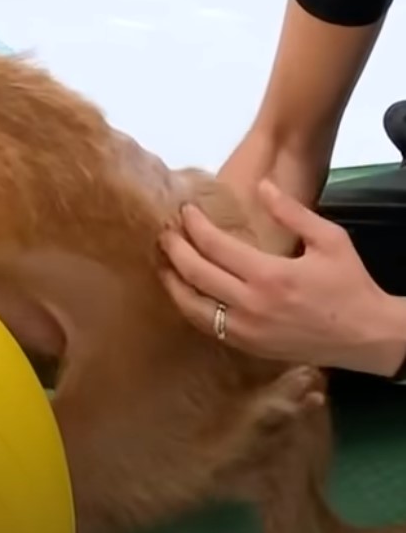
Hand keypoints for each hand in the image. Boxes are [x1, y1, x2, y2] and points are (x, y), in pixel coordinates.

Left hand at [160, 178, 405, 374]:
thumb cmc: (351, 285)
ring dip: (172, 280)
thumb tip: (262, 185)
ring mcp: (247, 331)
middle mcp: (251, 305)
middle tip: (164, 232)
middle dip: (173, 249)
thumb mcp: (330, 240)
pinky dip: (189, 306)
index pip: (214, 246)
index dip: (194, 225)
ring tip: (162, 260)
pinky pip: (206, 326)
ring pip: (191, 305)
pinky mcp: (248, 347)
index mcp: (270, 276)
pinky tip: (184, 290)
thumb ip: (292, 212)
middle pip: (195, 274)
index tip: (185, 210)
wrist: (369, 337)